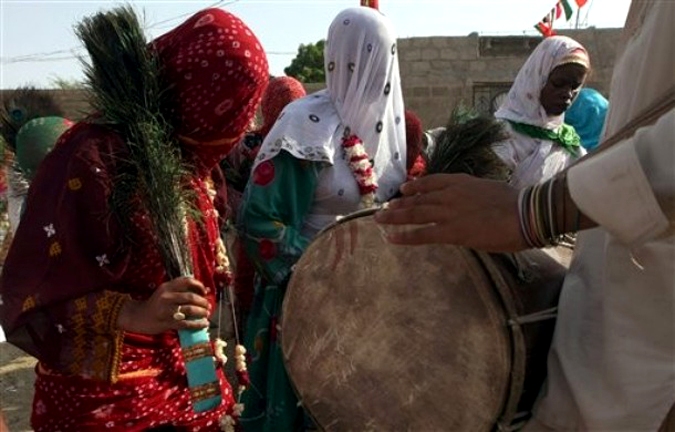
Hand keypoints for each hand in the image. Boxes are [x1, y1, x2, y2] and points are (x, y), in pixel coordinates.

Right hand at [117, 276, 211, 333]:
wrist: (139, 317)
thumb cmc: (157, 304)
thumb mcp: (167, 293)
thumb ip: (184, 290)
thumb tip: (207, 290)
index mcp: (167, 286)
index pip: (187, 281)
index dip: (199, 286)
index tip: (205, 292)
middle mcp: (166, 296)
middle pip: (191, 297)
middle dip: (203, 302)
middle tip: (208, 306)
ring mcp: (166, 310)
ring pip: (190, 310)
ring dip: (202, 312)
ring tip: (206, 314)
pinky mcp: (166, 322)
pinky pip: (186, 323)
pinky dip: (198, 324)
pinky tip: (204, 324)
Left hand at [374, 173, 527, 251]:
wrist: (526, 213)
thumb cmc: (516, 204)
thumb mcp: (489, 190)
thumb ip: (472, 195)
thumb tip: (467, 204)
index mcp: (460, 182)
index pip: (431, 182)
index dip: (414, 187)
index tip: (403, 190)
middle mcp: (449, 194)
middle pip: (417, 198)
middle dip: (398, 203)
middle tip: (383, 208)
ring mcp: (448, 212)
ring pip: (414, 214)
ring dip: (394, 217)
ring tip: (379, 220)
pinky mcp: (451, 232)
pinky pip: (422, 234)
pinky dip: (404, 236)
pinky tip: (391, 238)